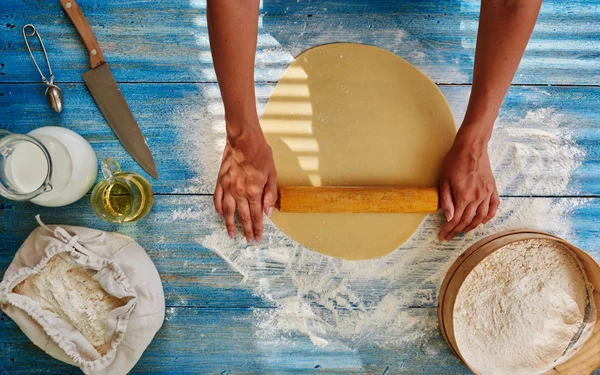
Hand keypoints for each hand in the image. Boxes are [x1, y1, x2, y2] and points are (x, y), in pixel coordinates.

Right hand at [214, 125, 277, 242]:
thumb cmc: (261, 154)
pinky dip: (219, 209)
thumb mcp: (272, 174)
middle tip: (248, 241)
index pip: (256, 216)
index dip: (258, 228)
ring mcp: (227, 188)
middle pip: (243, 217)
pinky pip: (217, 199)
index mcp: (254, 192)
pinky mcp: (220, 181)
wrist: (244, 139)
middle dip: (247, 231)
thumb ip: (270, 195)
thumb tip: (267, 212)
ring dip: (230, 225)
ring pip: (228, 212)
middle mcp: (239, 193)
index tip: (258, 238)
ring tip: (231, 234)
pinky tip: (222, 215)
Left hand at [439, 131, 498, 239]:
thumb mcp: (444, 180)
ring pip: (481, 216)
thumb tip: (449, 217)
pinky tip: (483, 221)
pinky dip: (490, 216)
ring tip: (465, 231)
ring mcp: (487, 193)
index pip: (456, 219)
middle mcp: (477, 197)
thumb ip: (446, 200)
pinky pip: (494, 206)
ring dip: (473, 226)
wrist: (471, 147)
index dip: (449, 229)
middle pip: (467, 220)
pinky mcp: (492, 188)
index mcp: (464, 196)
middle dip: (457, 230)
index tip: (443, 236)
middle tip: (450, 236)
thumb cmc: (454, 161)